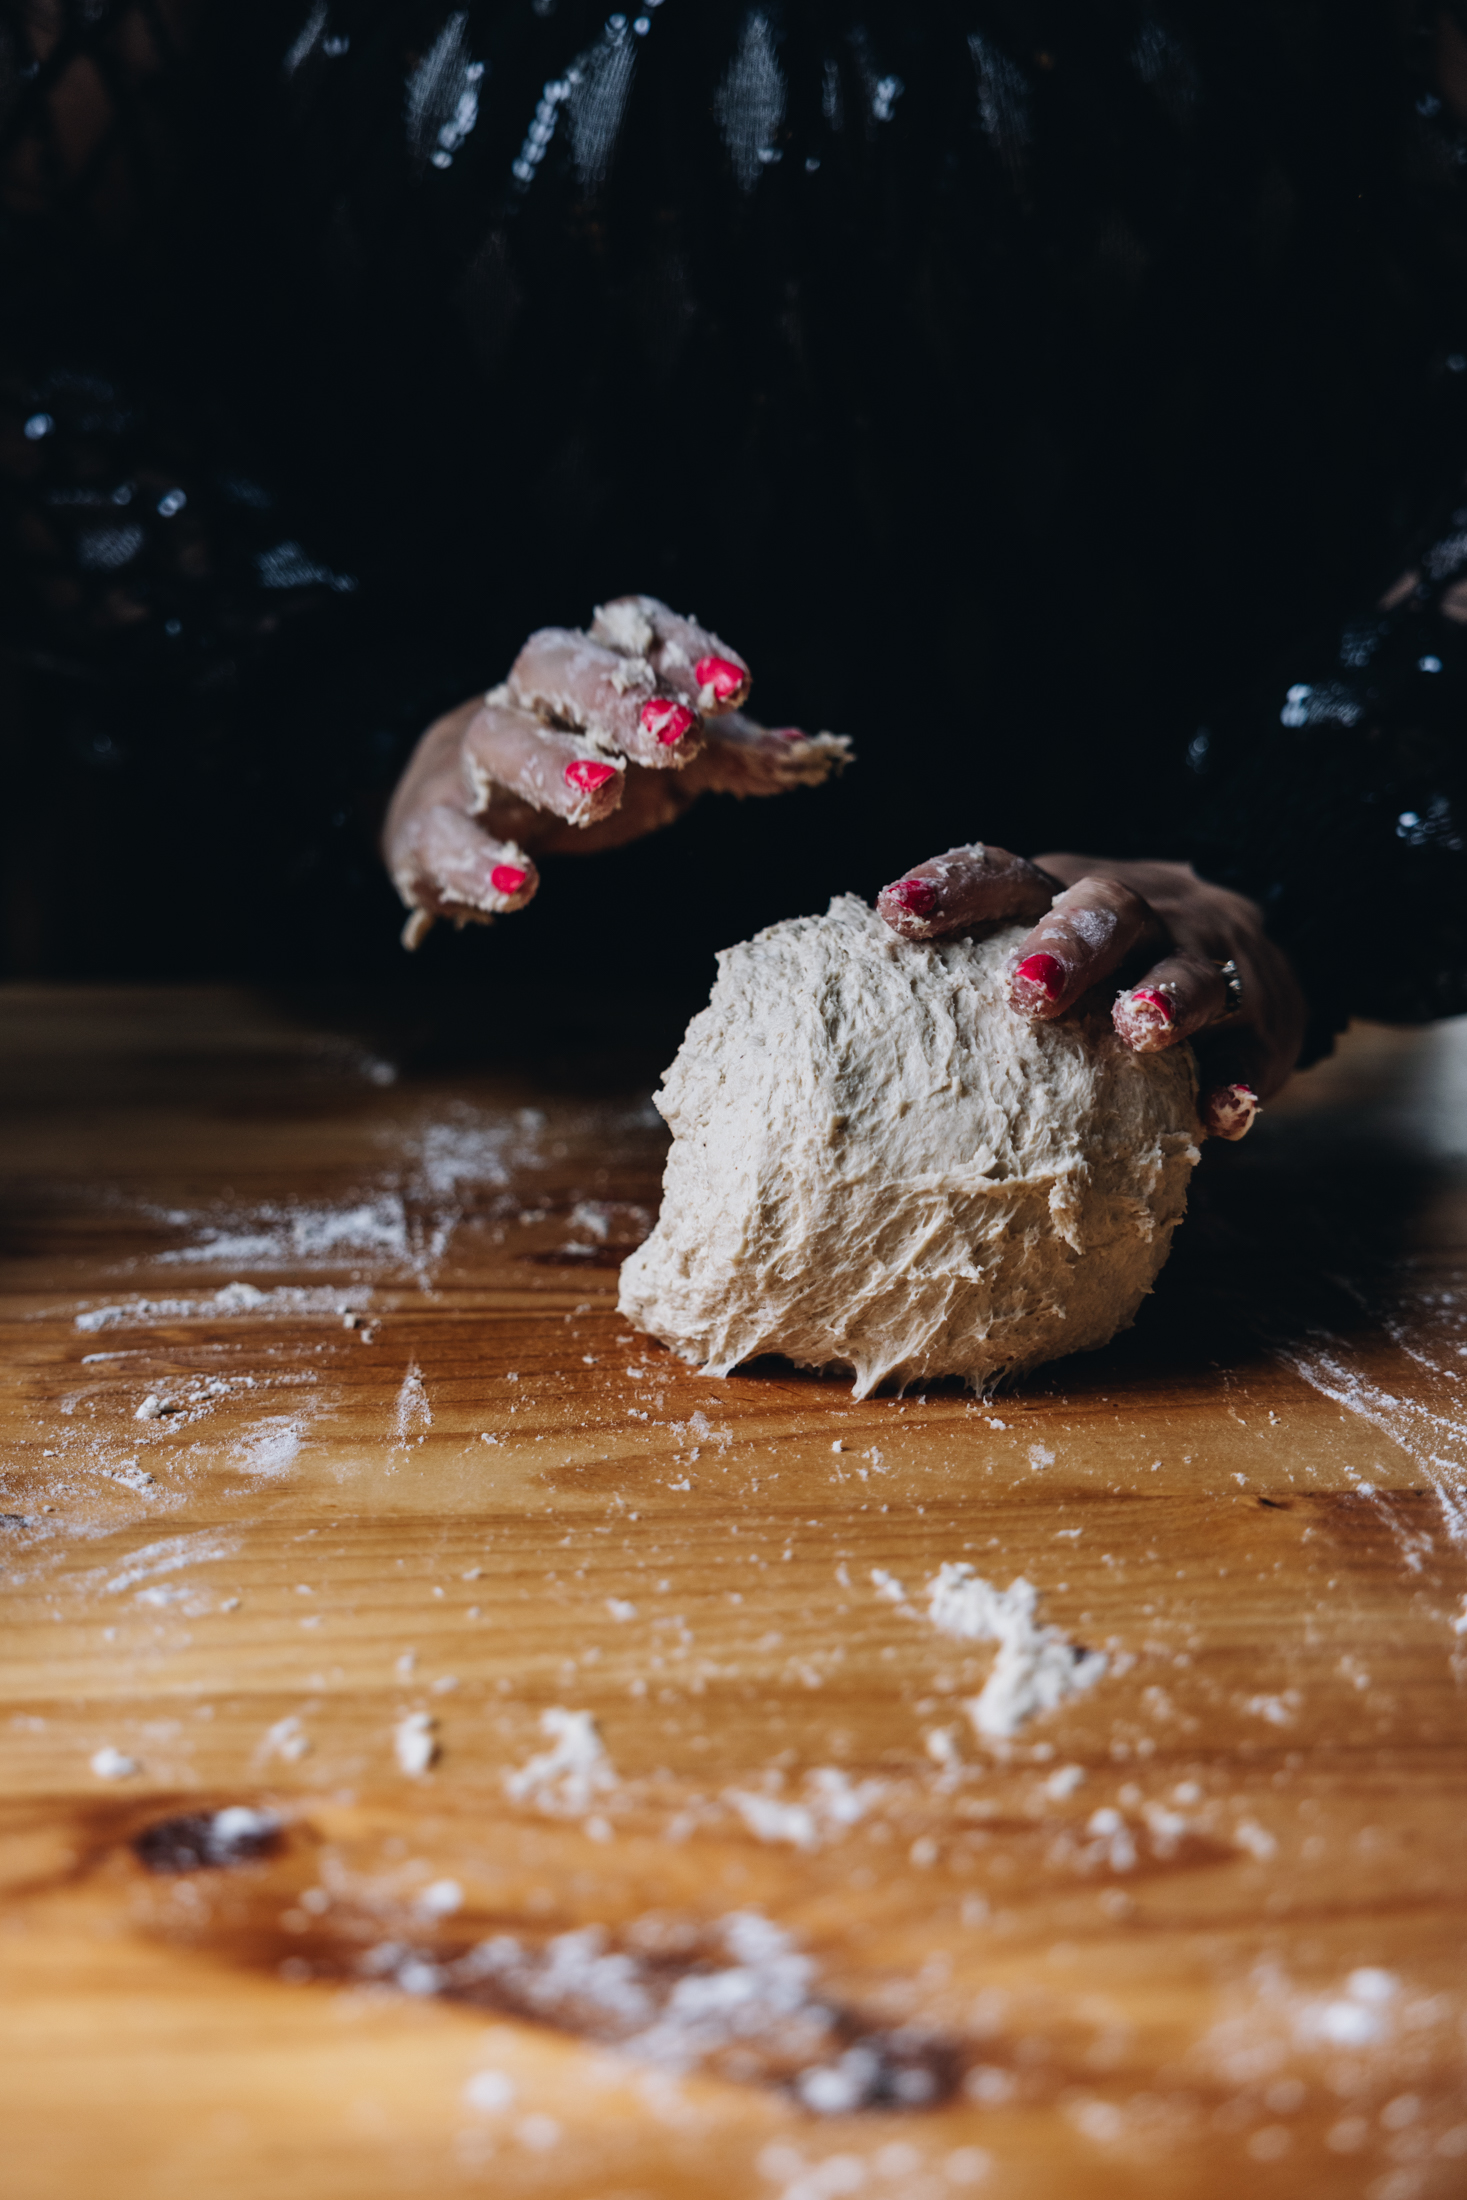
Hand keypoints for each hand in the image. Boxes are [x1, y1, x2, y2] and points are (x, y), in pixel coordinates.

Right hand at [383, 595, 848, 946]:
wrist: (447, 819)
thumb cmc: (576, 775)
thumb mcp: (663, 764)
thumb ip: (732, 757)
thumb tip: (810, 753)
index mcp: (588, 673)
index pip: (628, 629)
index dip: (678, 648)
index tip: (733, 684)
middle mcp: (525, 703)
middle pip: (553, 665)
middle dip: (614, 693)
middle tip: (672, 733)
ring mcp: (470, 765)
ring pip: (497, 739)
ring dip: (550, 764)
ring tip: (601, 791)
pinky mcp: (430, 831)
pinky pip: (444, 838)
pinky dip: (478, 863)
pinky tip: (519, 887)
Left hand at [876, 845, 1305, 1139]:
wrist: (1247, 949)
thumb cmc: (1098, 967)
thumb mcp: (1036, 943)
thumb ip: (963, 979)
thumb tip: (832, 1041)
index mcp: (1061, 897)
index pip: (1006, 876)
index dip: (954, 889)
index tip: (896, 913)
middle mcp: (1138, 915)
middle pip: (1107, 909)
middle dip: (1069, 944)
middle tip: (1026, 989)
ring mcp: (1206, 963)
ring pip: (1190, 971)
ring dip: (1163, 998)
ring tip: (1135, 1028)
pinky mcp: (1261, 1022)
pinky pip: (1253, 1051)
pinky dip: (1239, 1079)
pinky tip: (1223, 1114)